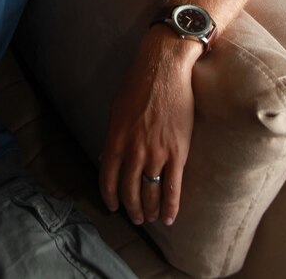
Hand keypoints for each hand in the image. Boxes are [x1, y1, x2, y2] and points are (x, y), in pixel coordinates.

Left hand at [99, 27, 198, 226]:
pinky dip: (170, 207)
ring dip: (149, 211)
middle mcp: (133, 150)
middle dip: (131, 208)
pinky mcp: (178, 152)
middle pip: (129, 190)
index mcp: (115, 139)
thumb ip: (115, 135)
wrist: (163, 68)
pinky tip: (168, 217)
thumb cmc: (138, 83)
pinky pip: (172, 188)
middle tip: (135, 217)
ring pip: (150, 193)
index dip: (110, 197)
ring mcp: (156, 153)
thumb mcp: (117, 109)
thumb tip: (111, 156)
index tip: (114, 206)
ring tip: (150, 218)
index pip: (107, 178)